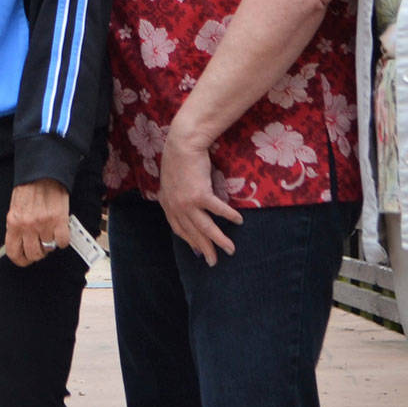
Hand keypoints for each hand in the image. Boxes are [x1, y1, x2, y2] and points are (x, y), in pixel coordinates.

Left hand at [0, 179, 68, 266]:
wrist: (44, 173)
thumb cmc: (30, 188)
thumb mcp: (16, 208)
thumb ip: (17, 227)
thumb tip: (20, 244)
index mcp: (14, 222)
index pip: (13, 252)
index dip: (21, 260)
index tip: (25, 260)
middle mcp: (28, 226)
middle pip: (34, 254)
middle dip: (38, 253)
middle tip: (41, 245)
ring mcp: (44, 224)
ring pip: (49, 248)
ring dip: (51, 243)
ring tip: (50, 231)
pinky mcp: (59, 221)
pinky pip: (62, 242)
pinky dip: (63, 239)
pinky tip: (60, 230)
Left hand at [157, 133, 241, 265]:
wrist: (182, 144)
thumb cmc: (178, 159)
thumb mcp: (171, 180)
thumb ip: (176, 194)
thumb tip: (186, 203)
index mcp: (168, 203)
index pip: (179, 229)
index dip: (189, 241)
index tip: (197, 250)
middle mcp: (176, 207)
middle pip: (192, 233)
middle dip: (204, 248)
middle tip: (213, 262)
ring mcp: (187, 202)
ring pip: (205, 227)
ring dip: (219, 240)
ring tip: (230, 250)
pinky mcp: (200, 195)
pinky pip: (218, 210)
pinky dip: (229, 216)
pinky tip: (239, 221)